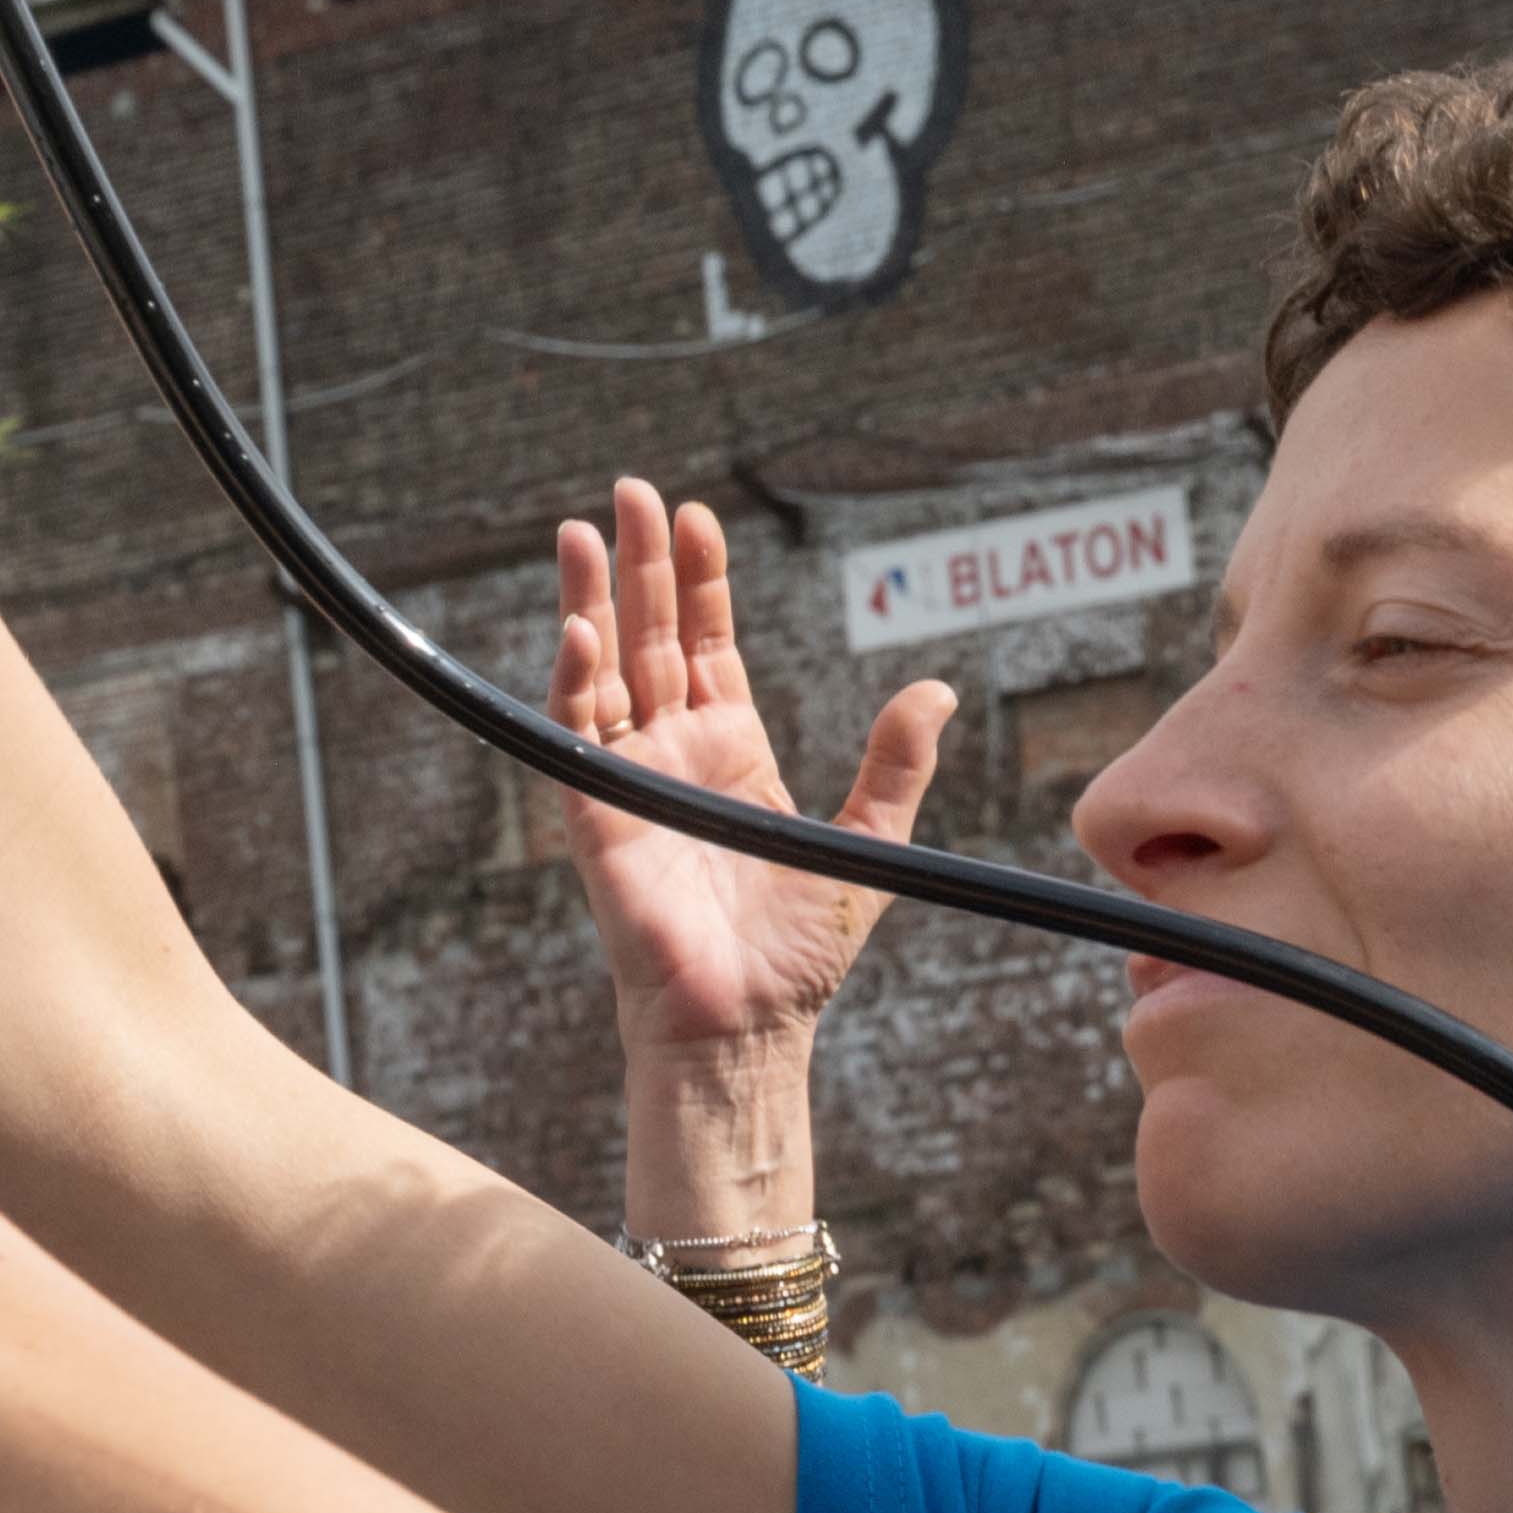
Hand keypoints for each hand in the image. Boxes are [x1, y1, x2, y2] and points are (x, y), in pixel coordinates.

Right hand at [552, 478, 948, 1058]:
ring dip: (589, 600)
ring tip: (578, 531)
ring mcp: (630, 780)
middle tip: (628, 490)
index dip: (702, 579)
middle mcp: (673, 754)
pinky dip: (574, 680)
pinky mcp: (597, 817)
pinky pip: (577, 735)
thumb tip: (938, 688)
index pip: (709, 643)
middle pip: (651, 636)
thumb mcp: (868, 844)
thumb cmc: (799, 954)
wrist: (749, 1023)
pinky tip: (579, 627)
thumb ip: (895, 765)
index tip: (695, 515)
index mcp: (733, 752)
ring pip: (603, 669)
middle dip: (639, 563)